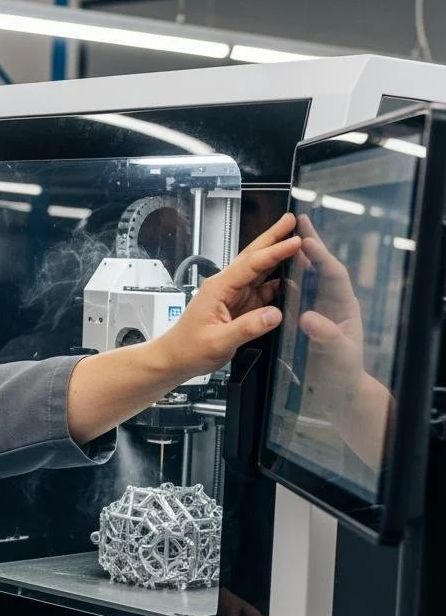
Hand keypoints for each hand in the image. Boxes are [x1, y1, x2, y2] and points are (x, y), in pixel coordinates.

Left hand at [155, 212, 300, 380]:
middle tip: (292, 220)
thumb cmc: (188, 349)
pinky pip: (262, 289)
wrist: (175, 358)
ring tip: (298, 242)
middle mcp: (226, 286)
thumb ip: (246, 328)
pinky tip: (291, 276)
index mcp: (218, 288)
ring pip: (259, 270)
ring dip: (278, 256)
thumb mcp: (218, 342)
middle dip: (273, 237)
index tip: (294, 241)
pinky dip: (278, 281)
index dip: (274, 252)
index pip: (250, 264)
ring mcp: (233, 295)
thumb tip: (274, 314)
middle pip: (253, 257)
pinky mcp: (239, 306)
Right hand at [291, 215, 365, 413]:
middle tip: (297, 222)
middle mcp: (331, 304)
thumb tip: (309, 317)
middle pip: (320, 268)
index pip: (334, 274)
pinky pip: (293, 295)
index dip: (321, 256)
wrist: (336, 394)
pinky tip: (270, 274)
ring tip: (280, 241)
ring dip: (293, 260)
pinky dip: (282, 281)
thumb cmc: (342, 376)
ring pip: (305, 279)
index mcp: (344, 308)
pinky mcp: (304, 320)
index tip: (307, 241)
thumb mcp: (336, 357)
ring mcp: (317, 310)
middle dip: (309, 245)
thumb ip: (326, 336)